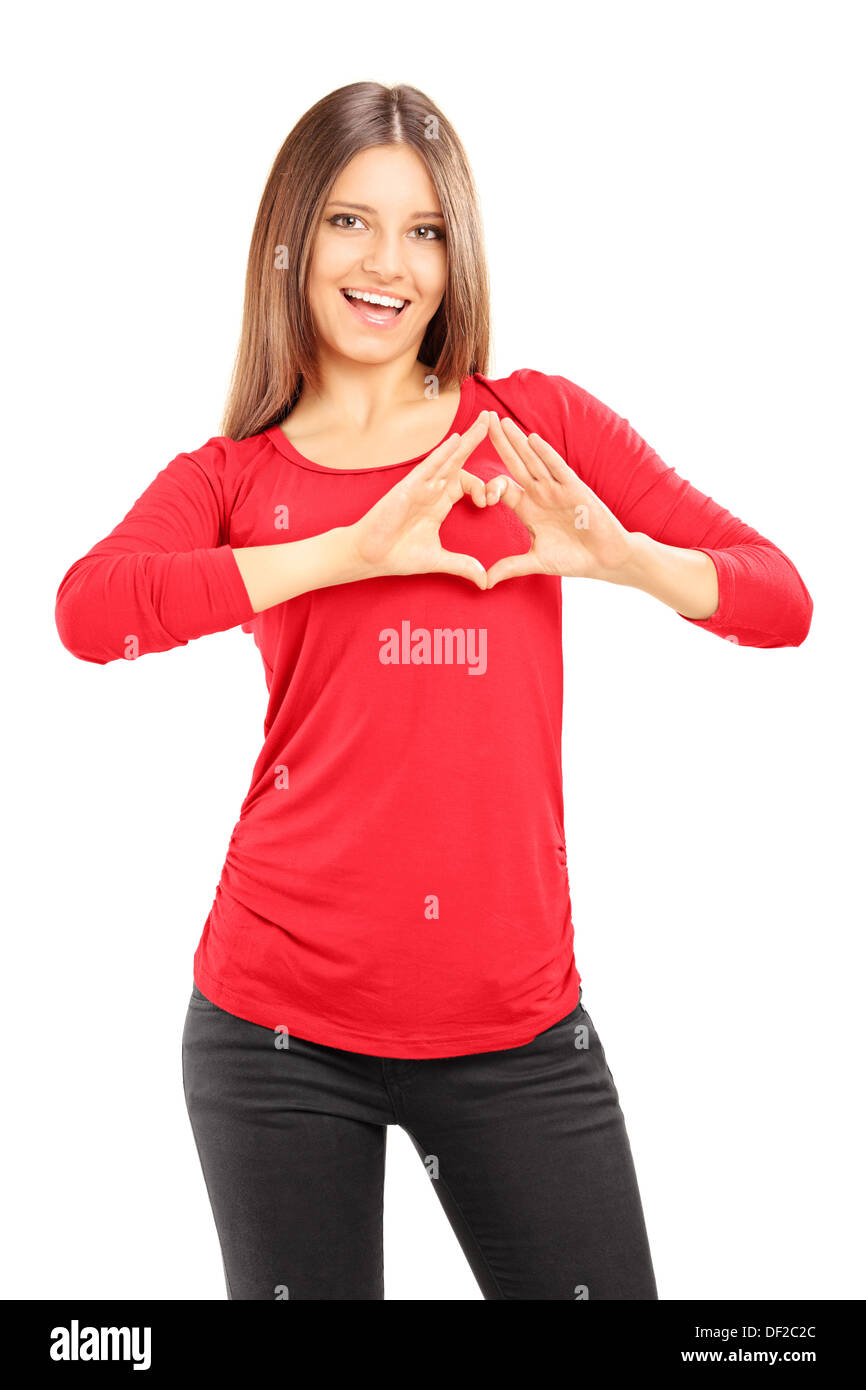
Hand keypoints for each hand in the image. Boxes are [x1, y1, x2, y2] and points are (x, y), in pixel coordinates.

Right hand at [348, 410, 493, 589]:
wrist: (368, 556)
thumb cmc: (396, 555)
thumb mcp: (437, 559)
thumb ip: (462, 565)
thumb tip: (485, 581)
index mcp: (439, 503)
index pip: (466, 483)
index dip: (483, 488)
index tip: (490, 503)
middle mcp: (432, 489)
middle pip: (459, 460)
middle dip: (477, 440)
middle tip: (495, 419)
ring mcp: (420, 486)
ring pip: (448, 457)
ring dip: (467, 439)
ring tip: (486, 420)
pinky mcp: (408, 487)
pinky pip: (429, 467)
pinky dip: (444, 453)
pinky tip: (458, 439)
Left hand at [481, 413, 634, 588]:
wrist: (606, 559)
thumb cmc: (575, 558)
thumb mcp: (537, 562)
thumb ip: (511, 566)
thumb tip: (484, 581)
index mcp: (528, 508)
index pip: (503, 488)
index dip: (489, 487)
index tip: (480, 498)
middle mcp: (540, 493)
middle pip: (515, 464)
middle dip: (500, 444)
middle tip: (482, 421)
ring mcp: (557, 489)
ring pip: (533, 460)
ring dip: (518, 441)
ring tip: (502, 421)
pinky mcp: (575, 489)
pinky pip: (557, 468)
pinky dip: (545, 454)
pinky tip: (532, 439)